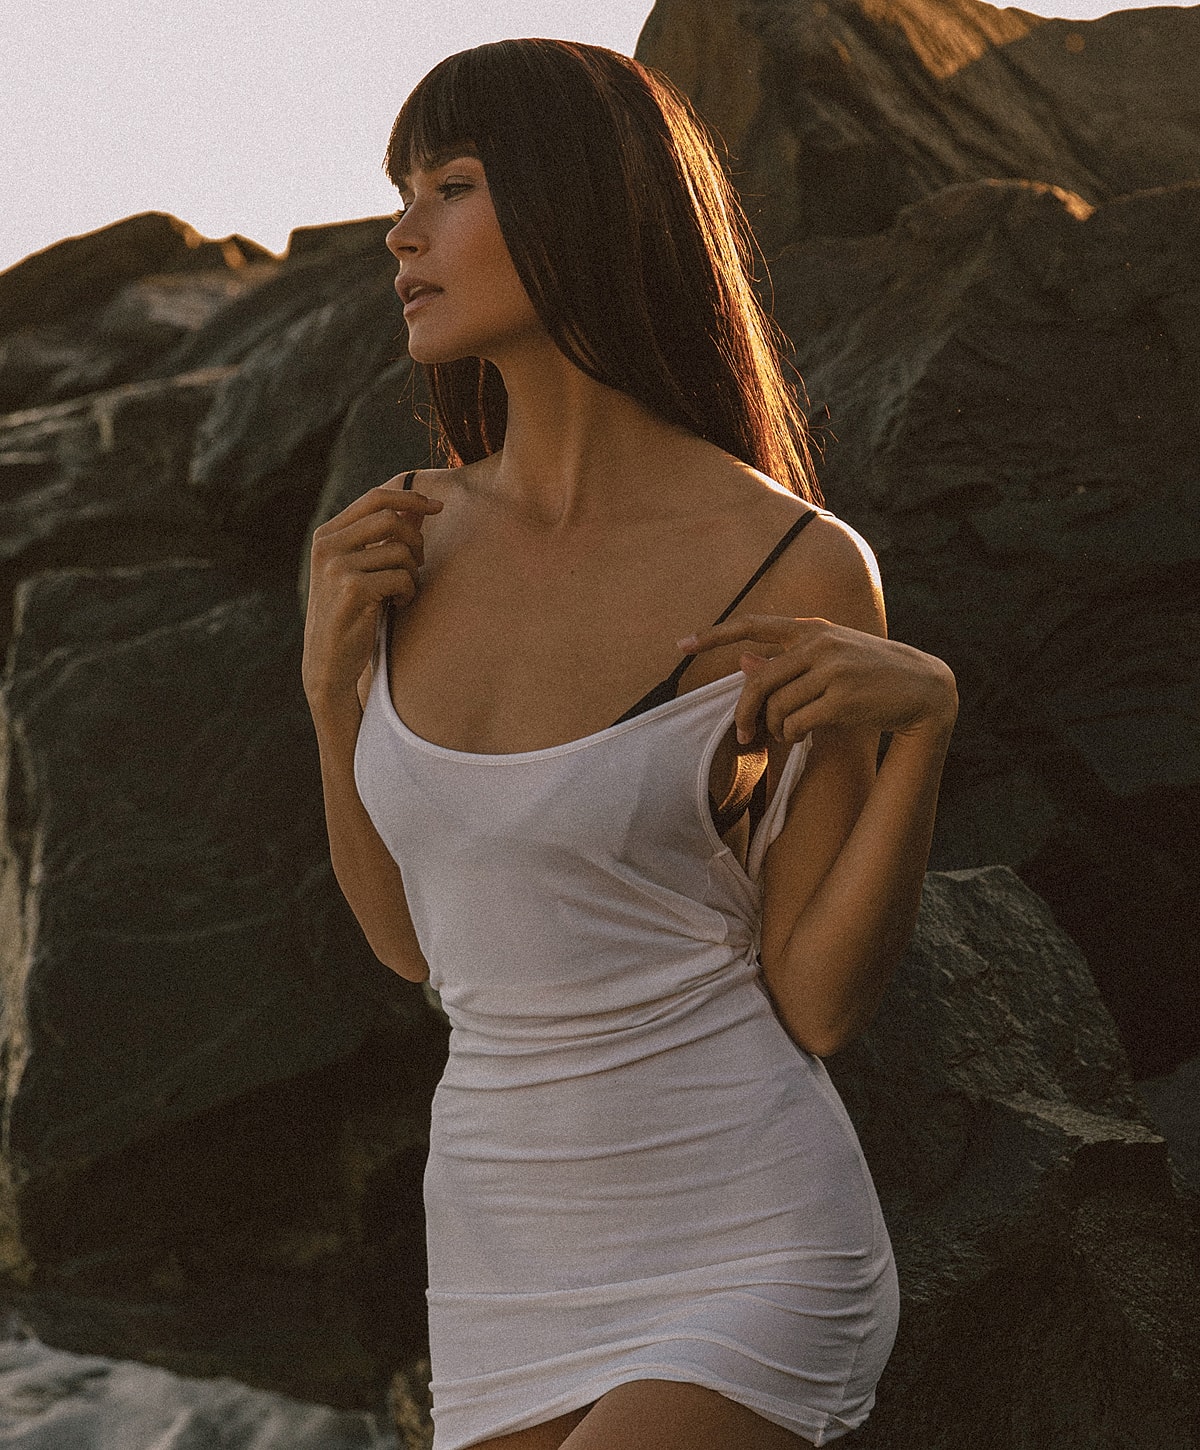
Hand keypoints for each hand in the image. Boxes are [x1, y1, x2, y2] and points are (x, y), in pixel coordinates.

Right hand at [303, 478, 442, 716]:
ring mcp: (336, 567)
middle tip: (419, 563)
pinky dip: (408, 592)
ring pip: (399, 552)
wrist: (329, 661)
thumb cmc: (351, 613)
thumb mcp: (363, 570)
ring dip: (412, 573)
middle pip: (389, 518)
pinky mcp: (351, 590)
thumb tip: (418, 508)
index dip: (410, 498)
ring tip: (401, 593)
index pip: (374, 499)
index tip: (438, 507)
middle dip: (416, 539)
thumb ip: (384, 539)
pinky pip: (400, 577)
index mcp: (327, 535)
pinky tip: (397, 605)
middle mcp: (327, 546)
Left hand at [678, 615, 956, 746]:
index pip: (752, 625)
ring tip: (792, 732)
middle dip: (744, 714)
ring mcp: (832, 670)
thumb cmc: (870, 675)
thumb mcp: (829, 660)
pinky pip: (796, 724)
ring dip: (777, 729)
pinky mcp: (843, 698)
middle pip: (758, 682)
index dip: (713, 635)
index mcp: (812, 629)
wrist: (924, 689)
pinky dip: (793, 736)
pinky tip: (804, 736)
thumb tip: (741, 662)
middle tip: (743, 737)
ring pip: (776, 708)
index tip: (681, 645)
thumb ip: (787, 661)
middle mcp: (819, 643)